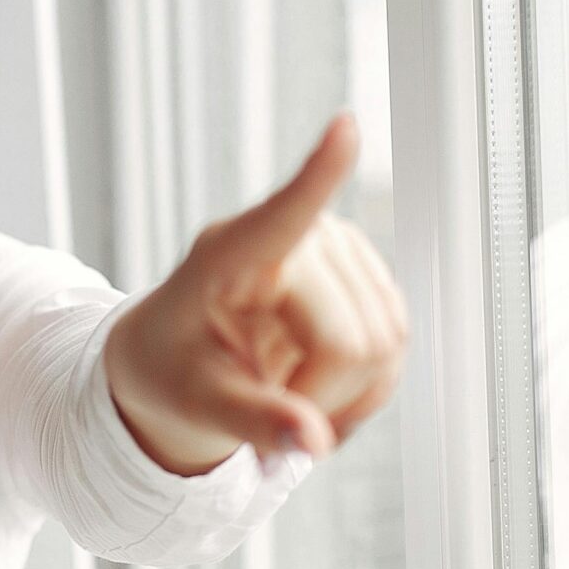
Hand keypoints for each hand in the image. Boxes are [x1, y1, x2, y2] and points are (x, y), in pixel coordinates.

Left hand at [104, 112, 408, 471]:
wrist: (178, 364)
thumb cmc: (170, 371)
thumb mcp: (194, 405)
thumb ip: (251, 421)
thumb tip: (313, 442)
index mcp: (227, 255)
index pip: (282, 215)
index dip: (320, 175)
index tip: (344, 126)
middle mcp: (294, 239)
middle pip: (352, 342)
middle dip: (320, 401)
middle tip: (273, 426)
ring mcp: (339, 253)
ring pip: (385, 346)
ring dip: (344, 402)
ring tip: (290, 410)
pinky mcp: (368, 277)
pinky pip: (398, 348)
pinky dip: (364, 393)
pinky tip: (321, 399)